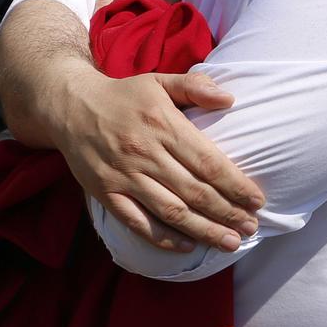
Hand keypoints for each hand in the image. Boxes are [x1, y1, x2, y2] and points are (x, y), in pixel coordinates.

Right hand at [39, 59, 255, 251]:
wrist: (68, 104)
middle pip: (195, 191)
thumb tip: (229, 99)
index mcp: (161, 123)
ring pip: (171, 211)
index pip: (208, 161)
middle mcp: (143, 152)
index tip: (257, 201)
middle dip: (228, 213)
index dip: (236, 185)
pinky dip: (164, 237)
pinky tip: (187, 245)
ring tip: (230, 242)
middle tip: (251, 228)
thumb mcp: (157, 80)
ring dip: (204, 230)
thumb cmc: (122, 95)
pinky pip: (137, 221)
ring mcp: (123, 175)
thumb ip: (194, 86)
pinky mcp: (105, 192)